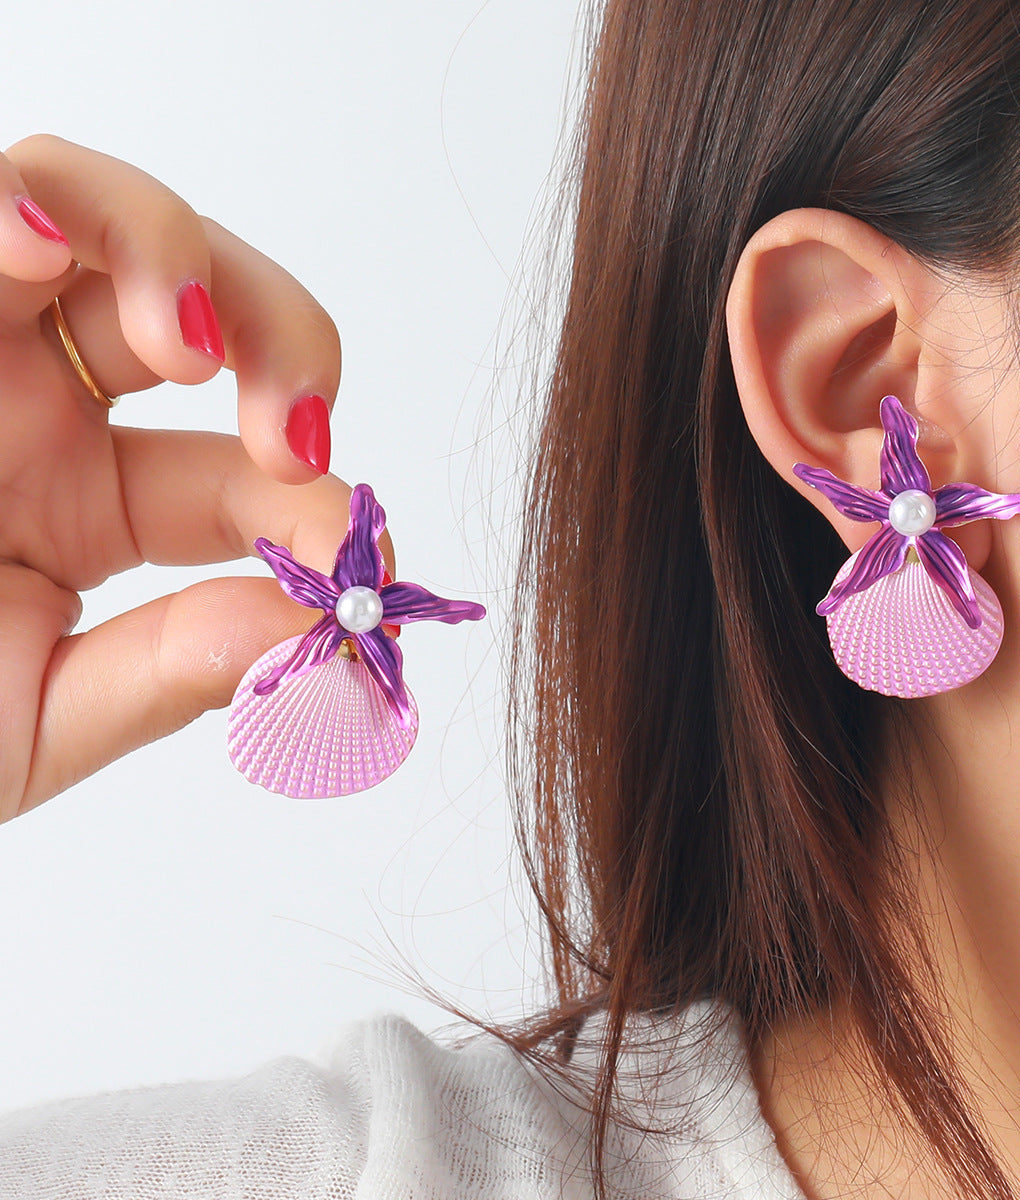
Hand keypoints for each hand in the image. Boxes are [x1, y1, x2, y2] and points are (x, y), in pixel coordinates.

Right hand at [0, 134, 391, 816]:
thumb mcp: (27, 722)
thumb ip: (168, 673)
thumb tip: (311, 630)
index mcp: (88, 503)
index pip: (242, 479)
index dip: (316, 506)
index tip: (359, 556)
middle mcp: (40, 404)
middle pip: (208, 312)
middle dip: (282, 347)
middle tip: (290, 434)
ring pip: (96, 217)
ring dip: (167, 253)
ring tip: (182, 342)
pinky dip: (19, 202)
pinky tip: (40, 240)